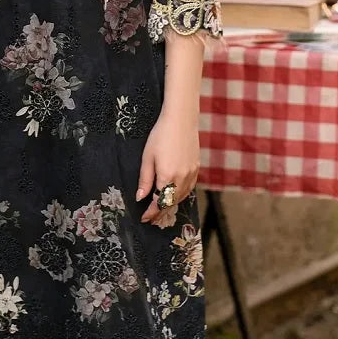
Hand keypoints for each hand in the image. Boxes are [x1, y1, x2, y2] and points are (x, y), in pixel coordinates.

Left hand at [136, 111, 199, 226]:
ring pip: (181, 197)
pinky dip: (180, 195)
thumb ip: (145, 180)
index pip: (160, 203)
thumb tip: (140, 198)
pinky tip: (173, 195)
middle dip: (161, 212)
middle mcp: (182, 178)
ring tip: (160, 208)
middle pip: (172, 202)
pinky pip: (188, 188)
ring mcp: (191, 174)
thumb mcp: (147, 158)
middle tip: (151, 218)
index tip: (144, 218)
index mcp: (168, 177)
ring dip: (171, 204)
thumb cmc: (160, 136)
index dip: (152, 213)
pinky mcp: (196, 168)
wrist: (180, 120)